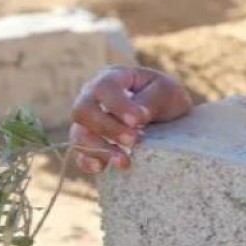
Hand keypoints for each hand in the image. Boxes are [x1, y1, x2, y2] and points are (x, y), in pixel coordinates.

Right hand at [69, 65, 192, 172]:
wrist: (167, 116)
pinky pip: (78, 152)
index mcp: (112, 77)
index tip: (138, 121)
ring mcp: (87, 119)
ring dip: (100, 149)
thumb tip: (137, 118)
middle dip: (108, 128)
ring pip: (79, 133)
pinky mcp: (88, 141)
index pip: (104, 88)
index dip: (118, 106)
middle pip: (83, 110)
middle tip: (133, 140)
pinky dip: (86, 161)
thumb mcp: (166, 92)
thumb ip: (150, 101)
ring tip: (125, 162)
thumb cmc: (165, 98)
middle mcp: (92, 96)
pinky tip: (101, 168)